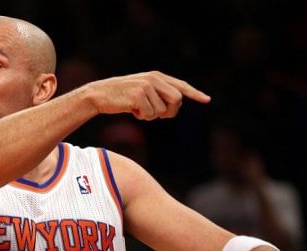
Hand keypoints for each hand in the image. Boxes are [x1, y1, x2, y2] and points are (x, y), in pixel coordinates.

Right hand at [84, 71, 210, 119]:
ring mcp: (146, 86)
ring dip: (151, 116)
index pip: (181, 86)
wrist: (99, 95)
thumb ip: (158, 95)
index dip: (195, 93)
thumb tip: (175, 105)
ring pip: (162, 110)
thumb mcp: (141, 92)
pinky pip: (150, 115)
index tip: (207, 100)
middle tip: (155, 114)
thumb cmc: (120, 97)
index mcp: (156, 77)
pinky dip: (142, 117)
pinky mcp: (139, 95)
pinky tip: (132, 110)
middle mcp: (154, 79)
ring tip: (138, 109)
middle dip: (169, 112)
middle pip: (177, 100)